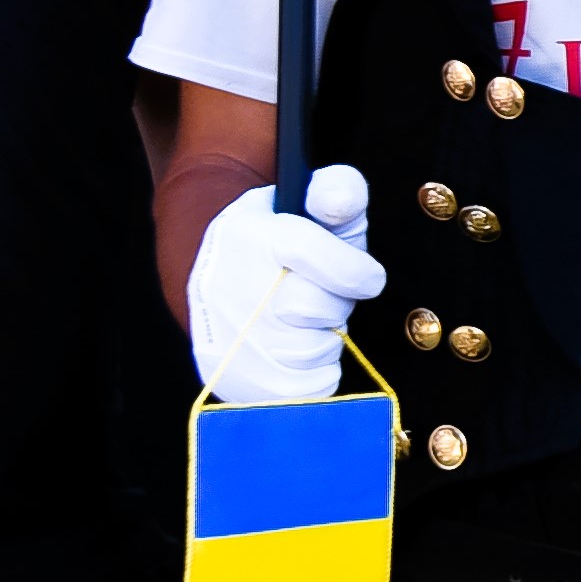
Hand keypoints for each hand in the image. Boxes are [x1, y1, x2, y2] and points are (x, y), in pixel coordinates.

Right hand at [188, 166, 384, 405]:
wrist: (212, 275)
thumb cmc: (277, 241)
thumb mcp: (307, 203)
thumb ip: (337, 192)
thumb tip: (341, 199)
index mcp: (250, 238)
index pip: (313, 254)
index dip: (354, 271)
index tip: (368, 278)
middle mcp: (230, 288)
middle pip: (315, 308)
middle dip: (332, 304)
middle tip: (317, 296)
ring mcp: (226, 338)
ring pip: (312, 352)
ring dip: (323, 339)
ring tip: (301, 322)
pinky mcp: (231, 381)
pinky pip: (304, 389)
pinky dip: (314, 374)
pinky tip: (296, 351)